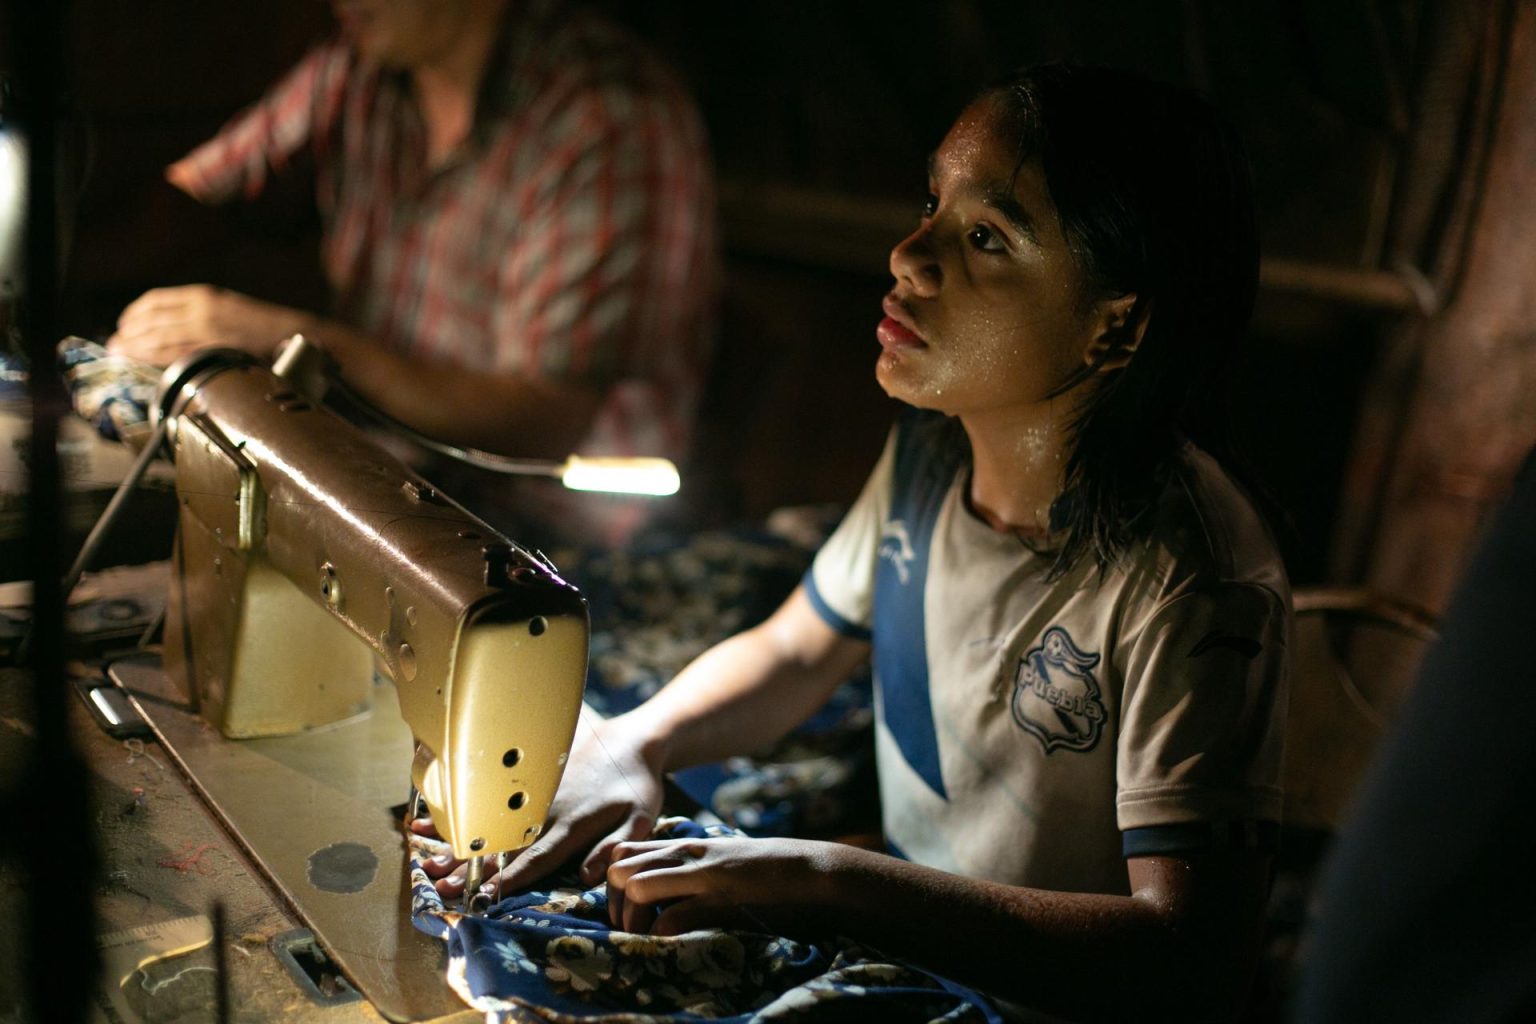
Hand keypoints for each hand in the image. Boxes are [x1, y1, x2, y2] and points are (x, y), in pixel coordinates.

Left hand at [106, 285, 308, 366]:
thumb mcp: (228, 309)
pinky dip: (156, 358)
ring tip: (120, 353)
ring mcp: (208, 330)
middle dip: (128, 332)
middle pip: (152, 319)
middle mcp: (201, 309)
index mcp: (204, 295)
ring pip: (159, 337)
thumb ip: (201, 315)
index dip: (134, 312)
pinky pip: (177, 355)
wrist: (295, 334)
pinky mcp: (216, 350)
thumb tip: (172, 327)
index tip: (123, 324)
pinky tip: (144, 361)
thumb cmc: (263, 326)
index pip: (156, 300)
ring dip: (135, 346)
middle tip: (113, 344)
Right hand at [413, 711, 667, 900]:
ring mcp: (531, 798)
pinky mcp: (525, 786)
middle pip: (503, 848)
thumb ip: (613, 847)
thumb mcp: (639, 819)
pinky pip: (490, 804)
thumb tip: (586, 877)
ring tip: (430, 867)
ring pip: (491, 828)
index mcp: (571, 825)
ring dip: (459, 848)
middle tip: (442, 890)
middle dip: (472, 871)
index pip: (537, 859)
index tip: (485, 898)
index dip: (511, 880)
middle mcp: (545, 813)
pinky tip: (429, 824)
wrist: (629, 741)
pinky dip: (461, 816)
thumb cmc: (635, 786)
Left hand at [605, 835, 841, 936]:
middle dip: (614, 905)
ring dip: (633, 919)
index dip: (612, 885)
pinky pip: (670, 919)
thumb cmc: (768, 870)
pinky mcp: (720, 900)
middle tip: (632, 929)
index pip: (622, 852)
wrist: (811, 871)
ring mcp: (702, 876)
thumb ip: (691, 866)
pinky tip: (671, 945)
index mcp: (686, 846)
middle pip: (618, 869)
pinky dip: (661, 937)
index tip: (626, 909)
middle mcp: (687, 855)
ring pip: (636, 888)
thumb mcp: (721, 857)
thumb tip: (663, 885)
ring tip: (647, 938)